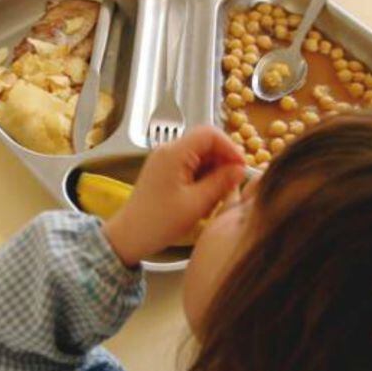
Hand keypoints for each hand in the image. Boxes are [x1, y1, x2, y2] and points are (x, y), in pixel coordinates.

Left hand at [102, 126, 246, 266]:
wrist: (130, 236)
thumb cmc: (159, 222)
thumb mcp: (197, 203)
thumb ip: (221, 182)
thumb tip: (240, 169)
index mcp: (174, 153)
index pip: (209, 134)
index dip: (230, 147)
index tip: (241, 167)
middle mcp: (168, 151)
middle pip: (205, 144)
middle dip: (223, 162)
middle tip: (232, 185)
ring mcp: (166, 161)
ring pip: (201, 157)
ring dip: (214, 174)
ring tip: (216, 198)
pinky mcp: (165, 172)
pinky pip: (191, 167)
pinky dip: (203, 180)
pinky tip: (204, 200)